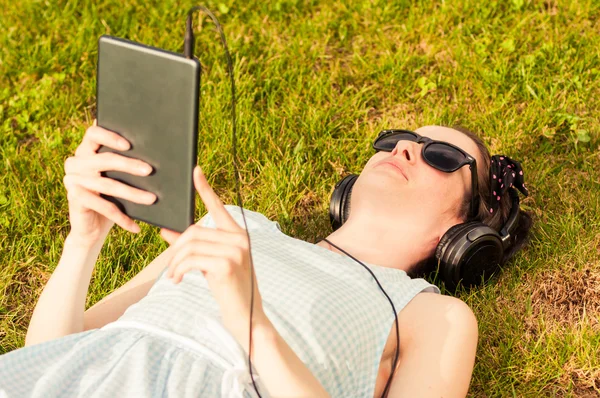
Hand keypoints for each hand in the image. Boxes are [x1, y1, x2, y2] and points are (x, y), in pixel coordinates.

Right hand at [63, 120, 156, 244]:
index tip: (130, 144)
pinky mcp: (74, 198)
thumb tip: (155, 159)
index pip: (93, 134)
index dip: (110, 136)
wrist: (91, 229)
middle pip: (105, 159)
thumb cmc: (111, 199)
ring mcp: (72, 180)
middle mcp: (75, 163)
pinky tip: (136, 226)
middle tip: (150, 170)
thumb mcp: (119, 179)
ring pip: (107, 184)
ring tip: (152, 199)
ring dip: (132, 193)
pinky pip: (103, 207)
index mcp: (86, 151)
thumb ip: (126, 164)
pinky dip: (122, 218)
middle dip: (130, 165)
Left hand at [160, 166, 266, 347]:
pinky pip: (191, 259)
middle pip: (194, 231)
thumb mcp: (210, 264)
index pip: (219, 207)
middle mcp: (240, 238)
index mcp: (238, 235)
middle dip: (176, 249)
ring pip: (190, 245)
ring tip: (173, 275)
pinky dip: (179, 270)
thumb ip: (192, 247)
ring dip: (175, 262)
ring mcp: (235, 251)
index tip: (196, 171)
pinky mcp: (227, 264)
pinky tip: (178, 280)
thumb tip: (166, 231)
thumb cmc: (229, 288)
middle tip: (171, 266)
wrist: (246, 316)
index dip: (205, 189)